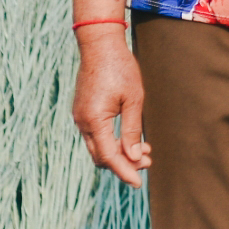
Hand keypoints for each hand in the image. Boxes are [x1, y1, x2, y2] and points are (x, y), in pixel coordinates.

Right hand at [73, 28, 150, 185]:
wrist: (100, 45)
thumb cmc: (120, 68)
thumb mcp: (133, 98)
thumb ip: (133, 129)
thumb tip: (135, 156)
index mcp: (94, 120)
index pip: (109, 156)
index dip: (124, 171)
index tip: (138, 183)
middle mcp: (82, 122)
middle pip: (101, 156)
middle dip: (124, 164)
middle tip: (148, 165)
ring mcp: (80, 117)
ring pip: (98, 147)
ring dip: (119, 153)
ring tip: (145, 152)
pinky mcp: (83, 111)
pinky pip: (96, 135)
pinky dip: (112, 141)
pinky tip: (131, 139)